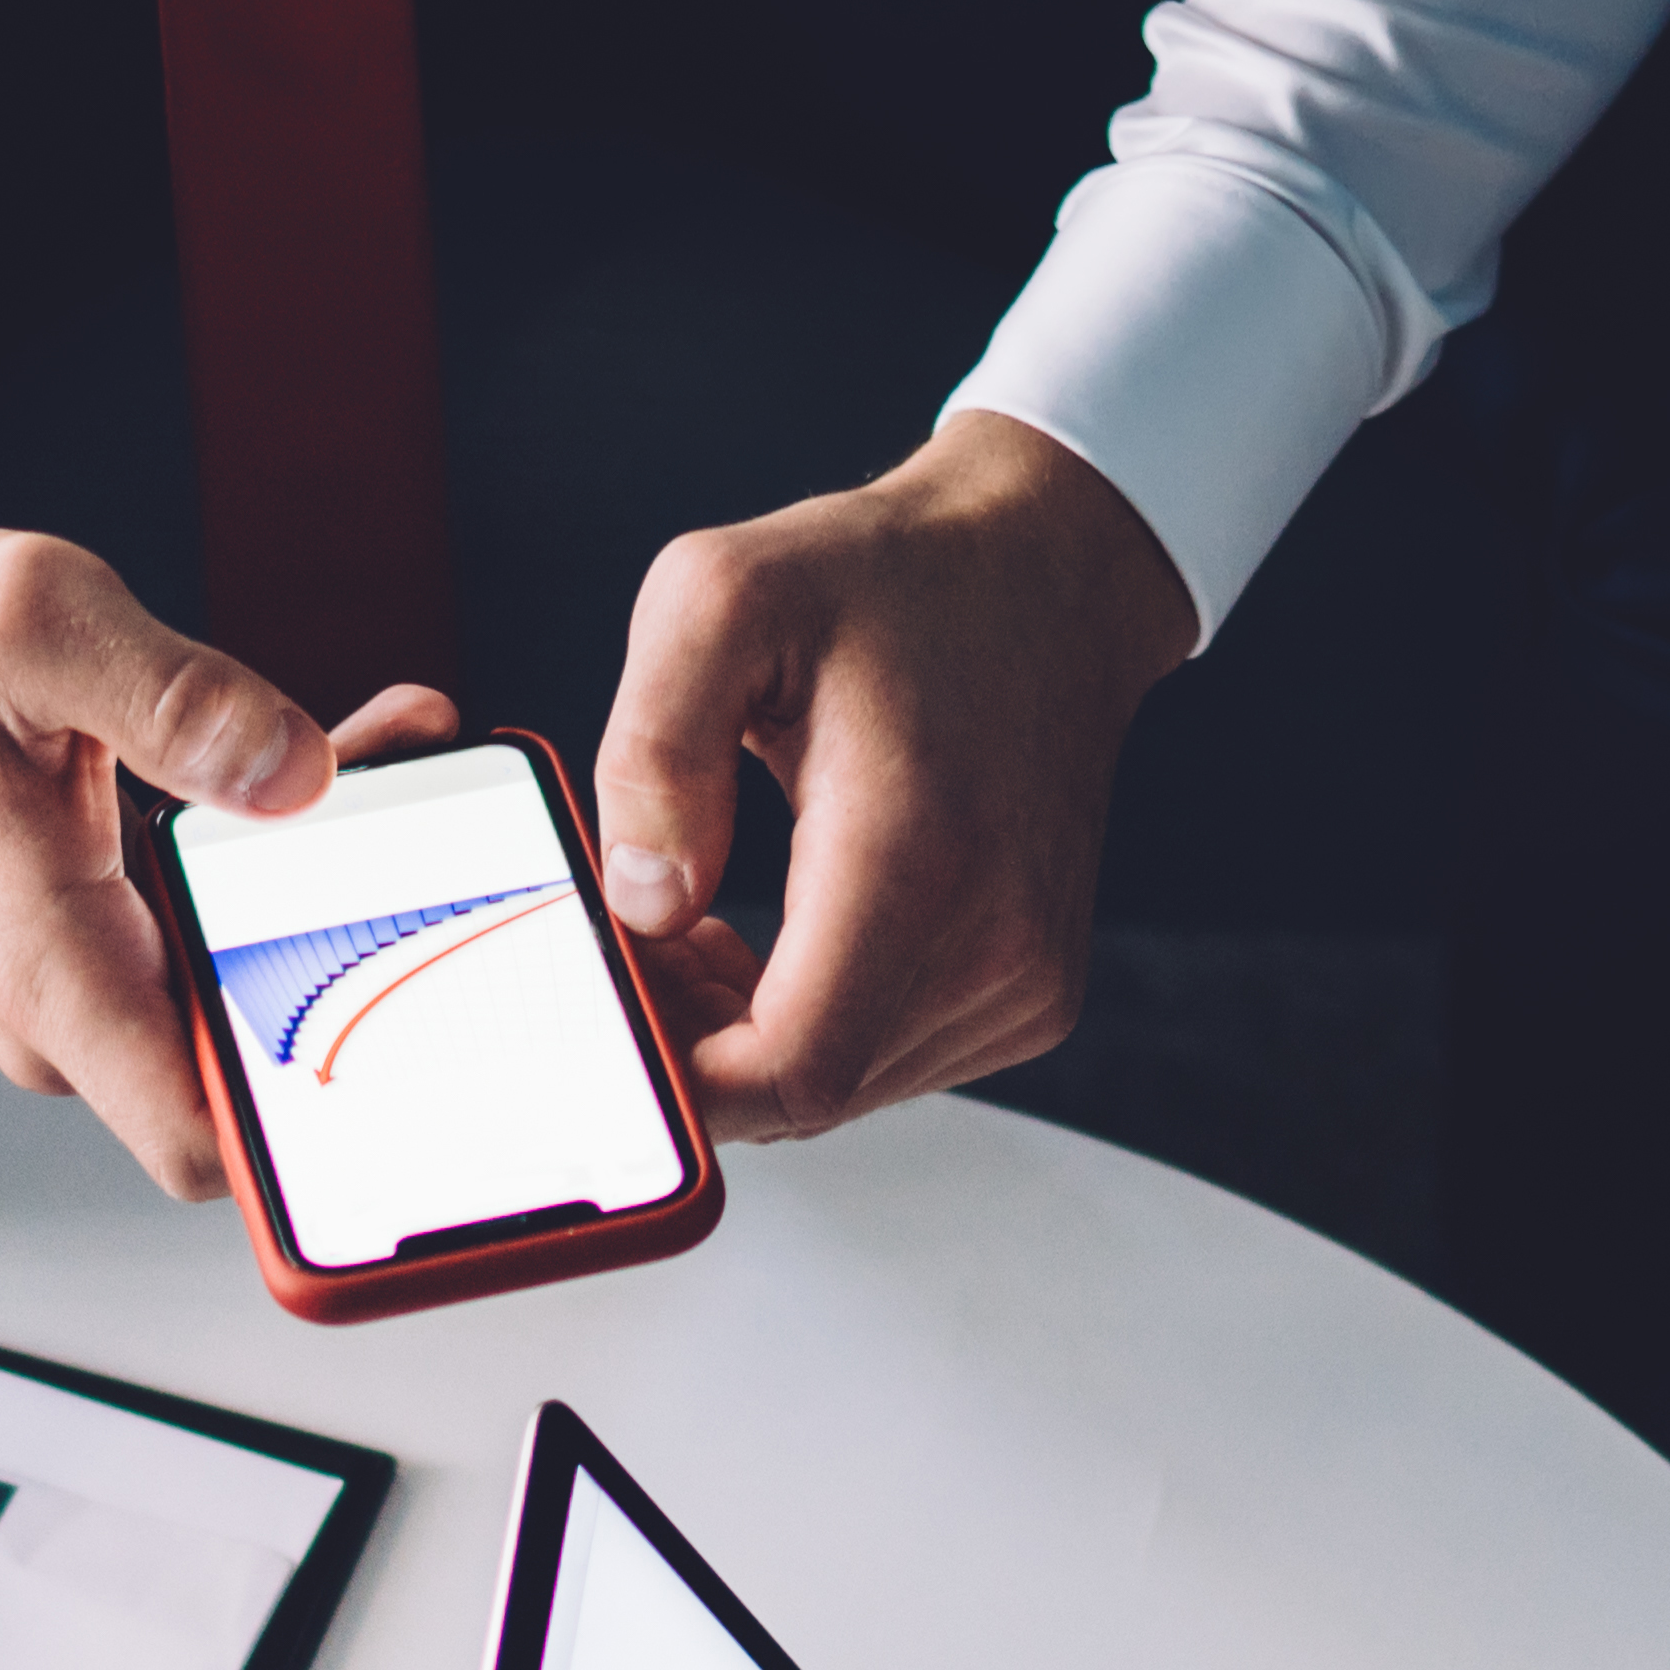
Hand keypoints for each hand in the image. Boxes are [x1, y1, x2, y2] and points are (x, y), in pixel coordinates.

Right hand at [0, 527, 407, 1200]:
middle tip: (427, 818)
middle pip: (256, 1059)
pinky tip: (339, 767)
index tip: (406, 1036)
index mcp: (48, 967)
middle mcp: (70, 1010)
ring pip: (254, 993)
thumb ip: (178, 699)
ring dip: (339, 894)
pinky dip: (290, 869)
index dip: (310, 1132)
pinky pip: (228, 942)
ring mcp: (94, 990)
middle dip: (360, 953)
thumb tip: (298, 775)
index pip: (199, 1141)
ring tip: (397, 763)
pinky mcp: (116, 952)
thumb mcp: (44, 626)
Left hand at [594, 412, 1198, 1140]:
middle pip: (802, 1096)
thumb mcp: (719, 599)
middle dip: (695, 1041)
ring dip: (750, 1032)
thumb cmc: (892, 579)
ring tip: (706, 916)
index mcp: (914, 857)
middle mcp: (994, 941)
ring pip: (840, 1090)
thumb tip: (641, 903)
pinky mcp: (1033, 993)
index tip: (622, 992)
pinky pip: (889, 1061)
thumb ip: (653, 752)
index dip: (678, 1070)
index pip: (786, 1073)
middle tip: (646, 930)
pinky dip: (817, 1020)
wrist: (1048, 573)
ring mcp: (1026, 981)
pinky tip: (791, 930)